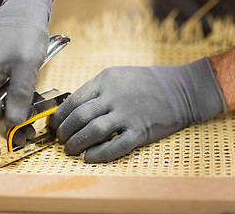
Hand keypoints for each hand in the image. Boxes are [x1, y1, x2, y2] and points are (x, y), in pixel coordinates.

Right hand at [0, 0, 54, 135]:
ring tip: (28, 127)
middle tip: (23, 137)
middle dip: (2, 124)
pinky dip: (11, 100)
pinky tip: (25, 107)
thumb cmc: (25, 32)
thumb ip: (20, 94)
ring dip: (9, 113)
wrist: (25, 8)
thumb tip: (15, 122)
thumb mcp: (27, 64)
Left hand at [50, 57, 226, 162]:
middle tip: (60, 140)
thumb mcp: (116, 76)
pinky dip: (99, 154)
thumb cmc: (144, 82)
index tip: (54, 125)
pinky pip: (115, 146)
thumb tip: (70, 109)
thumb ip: (95, 90)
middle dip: (65, 132)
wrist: (181, 89)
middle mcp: (114, 96)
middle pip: (80, 117)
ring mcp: (128, 114)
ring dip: (77, 143)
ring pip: (93, 131)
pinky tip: (89, 157)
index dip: (59, 117)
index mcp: (105, 80)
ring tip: (70, 150)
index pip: (73, 100)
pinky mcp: (141, 131)